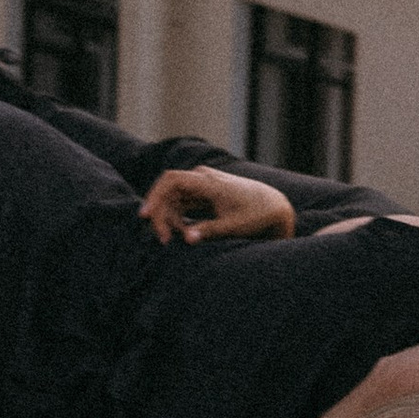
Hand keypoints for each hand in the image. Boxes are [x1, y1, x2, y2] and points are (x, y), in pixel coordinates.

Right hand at [140, 166, 295, 246]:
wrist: (272, 205)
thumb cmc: (255, 214)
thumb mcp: (233, 225)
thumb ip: (209, 231)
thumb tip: (187, 239)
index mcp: (207, 181)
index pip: (171, 180)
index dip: (155, 196)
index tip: (146, 216)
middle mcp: (201, 178)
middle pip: (168, 192)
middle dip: (161, 215)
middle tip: (163, 240)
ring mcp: (201, 185)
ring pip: (173, 199)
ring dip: (169, 219)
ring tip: (177, 239)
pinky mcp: (202, 194)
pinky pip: (181, 204)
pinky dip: (178, 218)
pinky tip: (184, 233)